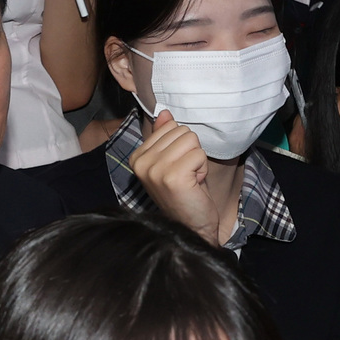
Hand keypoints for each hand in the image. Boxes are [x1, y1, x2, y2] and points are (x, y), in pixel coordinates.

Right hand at [129, 109, 221, 244]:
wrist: (191, 226)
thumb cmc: (184, 194)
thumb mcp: (171, 161)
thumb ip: (164, 136)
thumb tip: (165, 113)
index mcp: (137, 157)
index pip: (170, 126)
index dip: (181, 146)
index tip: (178, 167)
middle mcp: (142, 162)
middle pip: (181, 131)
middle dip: (190, 152)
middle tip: (185, 174)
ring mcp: (155, 170)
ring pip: (191, 140)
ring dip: (197, 160)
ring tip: (189, 179)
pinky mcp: (172, 176)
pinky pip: (199, 154)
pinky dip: (202, 169)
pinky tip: (194, 184)